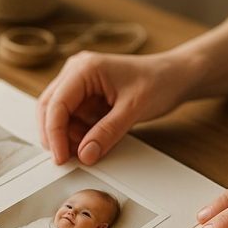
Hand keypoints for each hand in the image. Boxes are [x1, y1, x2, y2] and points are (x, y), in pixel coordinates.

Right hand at [37, 51, 194, 164]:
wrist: (177, 76)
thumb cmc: (159, 81)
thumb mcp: (134, 110)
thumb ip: (107, 133)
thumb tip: (84, 155)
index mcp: (84, 68)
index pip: (56, 103)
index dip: (54, 133)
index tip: (60, 157)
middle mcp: (76, 71)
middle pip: (50, 107)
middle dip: (55, 135)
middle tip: (65, 159)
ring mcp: (80, 82)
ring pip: (59, 113)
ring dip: (67, 135)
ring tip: (86, 150)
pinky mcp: (86, 93)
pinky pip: (73, 116)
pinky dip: (78, 133)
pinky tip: (92, 142)